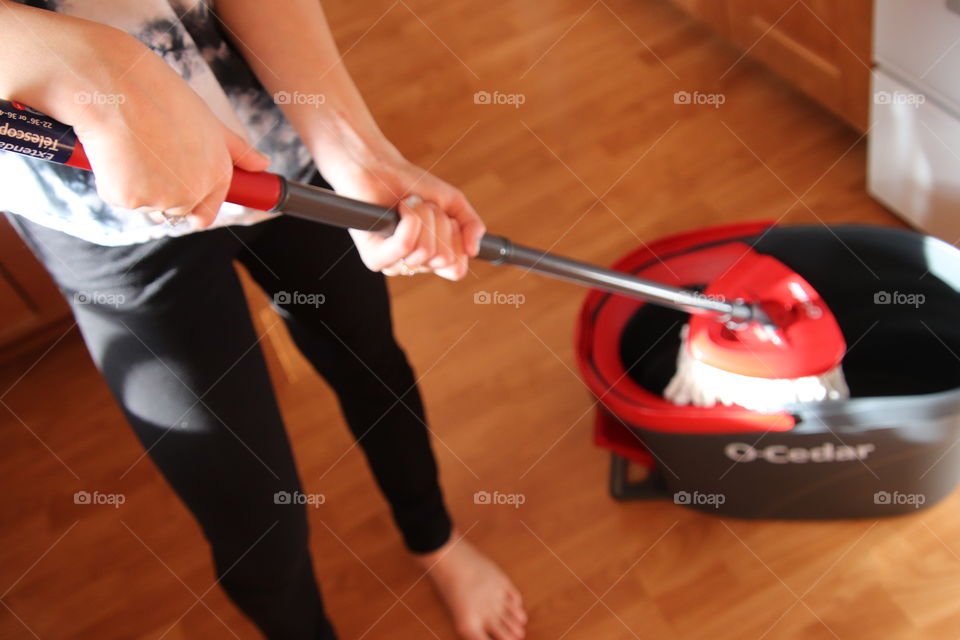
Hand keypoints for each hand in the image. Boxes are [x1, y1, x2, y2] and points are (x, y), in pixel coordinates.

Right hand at [68, 32, 269, 228]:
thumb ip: (237, 149)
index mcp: (217, 174)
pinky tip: (113, 150)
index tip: (176, 194)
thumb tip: (263, 164)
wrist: (118, 86)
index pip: (206, 213)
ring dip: (135, 185)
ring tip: (131, 145)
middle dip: (159, 193)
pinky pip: (117, 196)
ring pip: (145, 204)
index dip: (191, 207)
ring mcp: (163, 198)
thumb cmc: (161, 96)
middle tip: (146, 155)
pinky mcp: (130, 199)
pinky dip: (112, 179)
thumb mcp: (209, 120)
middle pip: (174, 211)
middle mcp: (194, 191)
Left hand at [318, 151, 484, 280]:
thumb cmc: (412, 185)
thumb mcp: (452, 203)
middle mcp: (413, 266)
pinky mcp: (375, 259)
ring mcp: (394, 265)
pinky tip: (399, 209)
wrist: (379, 167)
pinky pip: (406, 245)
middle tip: (423, 207)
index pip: (456, 269)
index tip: (447, 218)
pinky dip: (409, 218)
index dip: (458, 240)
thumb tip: (473, 251)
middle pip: (444, 258)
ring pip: (426, 250)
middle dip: (440, 222)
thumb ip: (471, 226)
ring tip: (409, 205)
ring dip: (423, 216)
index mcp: (430, 259)